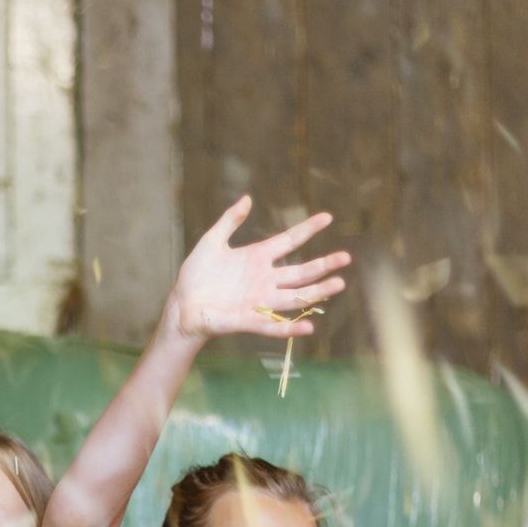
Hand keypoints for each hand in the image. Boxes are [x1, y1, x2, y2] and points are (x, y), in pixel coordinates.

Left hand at [164, 197, 347, 340]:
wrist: (181, 305)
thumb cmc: (196, 275)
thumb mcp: (212, 241)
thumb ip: (230, 220)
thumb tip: (247, 198)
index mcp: (258, 258)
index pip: (290, 241)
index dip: (308, 229)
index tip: (328, 217)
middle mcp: (264, 279)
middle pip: (301, 272)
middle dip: (324, 265)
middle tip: (346, 257)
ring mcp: (259, 301)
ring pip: (295, 297)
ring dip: (317, 292)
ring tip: (339, 284)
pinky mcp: (248, 320)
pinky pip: (273, 325)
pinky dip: (289, 328)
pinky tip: (308, 327)